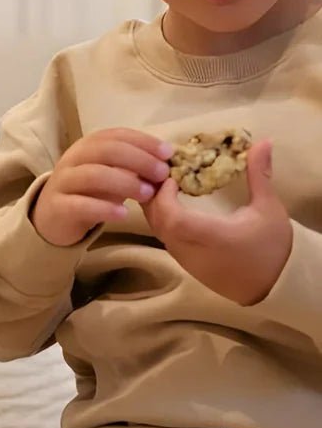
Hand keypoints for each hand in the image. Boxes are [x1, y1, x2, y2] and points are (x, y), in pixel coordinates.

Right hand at [33, 128, 172, 245]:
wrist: (52, 218)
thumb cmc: (87, 192)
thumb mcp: (110, 174)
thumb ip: (132, 167)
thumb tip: (166, 162)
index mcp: (87, 146)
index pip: (116, 135)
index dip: (143, 141)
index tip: (168, 153)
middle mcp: (72, 159)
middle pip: (106, 151)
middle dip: (138, 160)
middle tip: (161, 174)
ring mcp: (63, 182)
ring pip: (93, 175)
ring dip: (125, 182)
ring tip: (147, 194)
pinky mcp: (57, 207)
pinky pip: (81, 205)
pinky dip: (104, 208)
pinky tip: (124, 214)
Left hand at [141, 139, 291, 304]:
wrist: (273, 285)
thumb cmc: (272, 247)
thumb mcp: (269, 208)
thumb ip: (259, 176)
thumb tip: (262, 142)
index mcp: (210, 237)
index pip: (173, 219)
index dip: (164, 197)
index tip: (171, 177)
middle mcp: (190, 250)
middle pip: (158, 222)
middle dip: (154, 196)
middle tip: (161, 172)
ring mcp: (184, 259)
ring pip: (157, 231)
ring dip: (155, 207)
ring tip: (162, 183)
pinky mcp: (184, 263)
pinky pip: (164, 238)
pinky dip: (161, 218)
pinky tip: (168, 203)